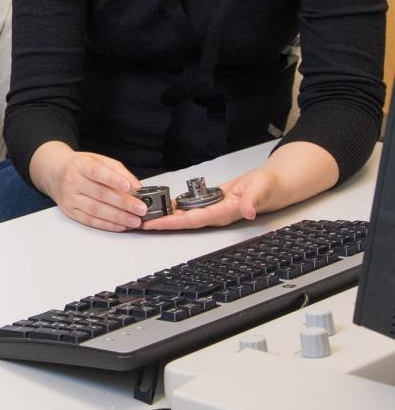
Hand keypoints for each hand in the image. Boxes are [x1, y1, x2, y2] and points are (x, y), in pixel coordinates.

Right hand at [42, 149, 144, 231]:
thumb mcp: (98, 160)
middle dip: (123, 203)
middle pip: (100, 194)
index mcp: (80, 165)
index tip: (129, 187)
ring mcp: (69, 198)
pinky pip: (90, 220)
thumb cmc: (80, 166)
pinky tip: (120, 225)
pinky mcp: (70, 211)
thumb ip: (119, 171)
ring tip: (134, 220)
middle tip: (141, 209)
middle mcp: (72, 181)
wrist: (55, 173)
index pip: (97, 172)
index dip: (113, 180)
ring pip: (96, 210)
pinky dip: (107, 224)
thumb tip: (137, 187)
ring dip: (118, 217)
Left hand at [142, 167, 274, 229]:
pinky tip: (159, 205)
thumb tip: (248, 211)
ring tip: (142, 214)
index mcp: (223, 213)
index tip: (153, 224)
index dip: (172, 223)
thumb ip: (253, 200)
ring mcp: (211, 210)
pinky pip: (188, 207)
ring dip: (164, 216)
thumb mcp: (261, 189)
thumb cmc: (267, 187)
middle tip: (138, 222)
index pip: (192, 220)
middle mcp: (213, 214)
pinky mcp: (209, 203)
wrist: (270, 186)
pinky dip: (173, 207)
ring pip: (182, 215)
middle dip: (160, 222)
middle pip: (182, 221)